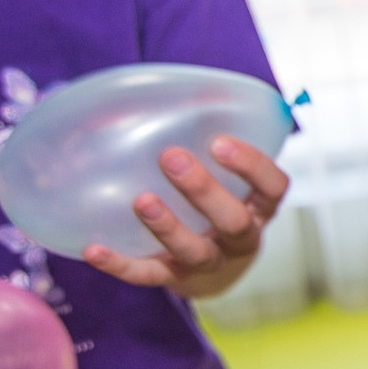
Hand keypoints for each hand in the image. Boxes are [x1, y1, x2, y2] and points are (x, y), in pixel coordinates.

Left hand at [82, 136, 289, 299]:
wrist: (212, 270)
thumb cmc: (217, 204)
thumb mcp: (227, 173)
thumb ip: (214, 136)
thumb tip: (197, 89)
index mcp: (259, 208)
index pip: (273, 188)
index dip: (252, 166)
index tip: (220, 141)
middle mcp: (240, 239)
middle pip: (235, 222)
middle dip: (204, 191)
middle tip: (171, 157)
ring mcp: (208, 263)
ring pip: (195, 252)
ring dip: (168, 227)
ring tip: (142, 200)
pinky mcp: (174, 279)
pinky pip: (148, 276)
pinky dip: (121, 265)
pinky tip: (94, 249)